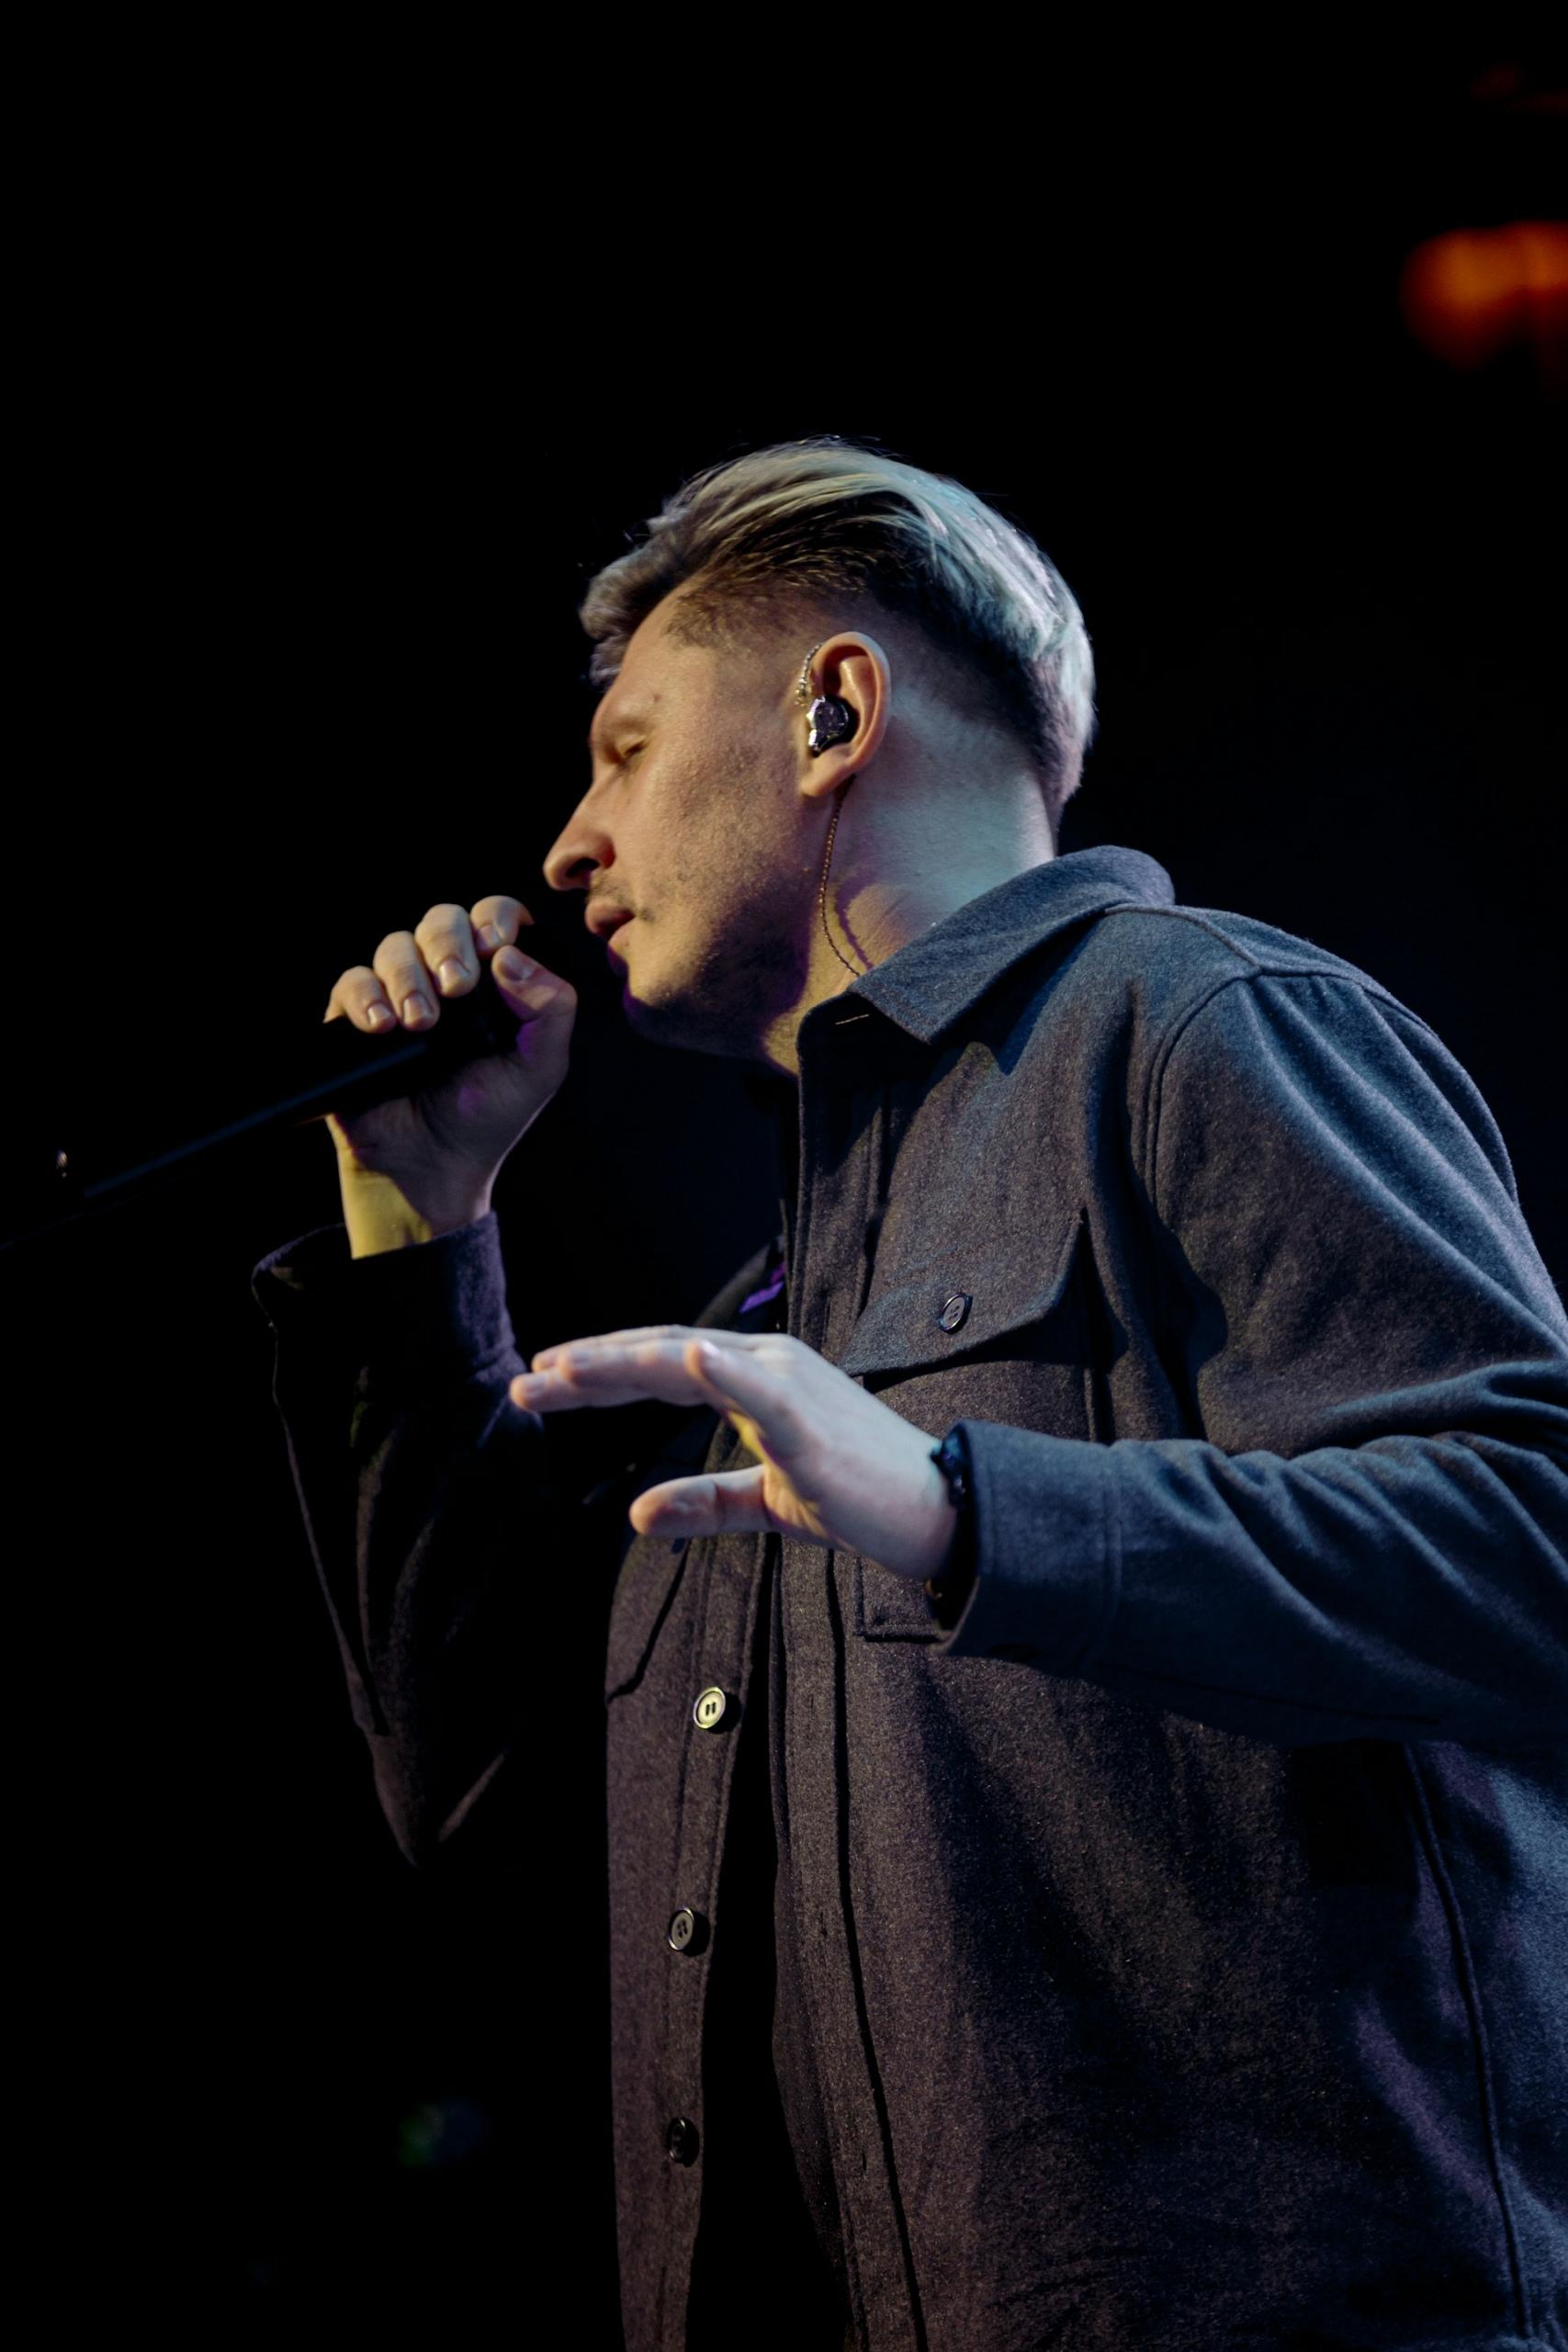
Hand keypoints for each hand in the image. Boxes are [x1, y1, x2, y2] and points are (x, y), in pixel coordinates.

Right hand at [323, 893, 576, 1199]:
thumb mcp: (540, 1066)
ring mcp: (399, 994)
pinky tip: (384, 1027)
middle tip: (457, 986)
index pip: (495, 918)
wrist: (432, 1166)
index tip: (493, 949)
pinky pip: (352, 982)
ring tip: (421, 1023)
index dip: (494, 920)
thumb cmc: (488, 1116)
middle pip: (442, 919)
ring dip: (408, 977)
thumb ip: (551, 1008)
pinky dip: (366, 997)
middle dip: (448, 942)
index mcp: (495, 980)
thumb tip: (510, 956)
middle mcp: (445, 978)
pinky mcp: (356, 1018)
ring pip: (394, 946)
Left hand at [510, 1326, 959, 1582]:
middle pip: (660, 1355)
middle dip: (589, 1369)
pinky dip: (719, 1370)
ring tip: (564, 1369)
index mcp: (756, 1380)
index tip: (543, 1382)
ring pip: (688, 1361)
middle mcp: (766, 1365)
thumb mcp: (766, 1504)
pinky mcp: (808, 1419)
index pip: (662, 1365)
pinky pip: (756, 1388)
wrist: (937, 1511)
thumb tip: (637, 1517)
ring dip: (623, 1363)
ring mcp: (787, 1384)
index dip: (600, 1372)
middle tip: (524, 1384)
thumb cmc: (860, 1498)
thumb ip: (704, 1503)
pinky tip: (684, 1361)